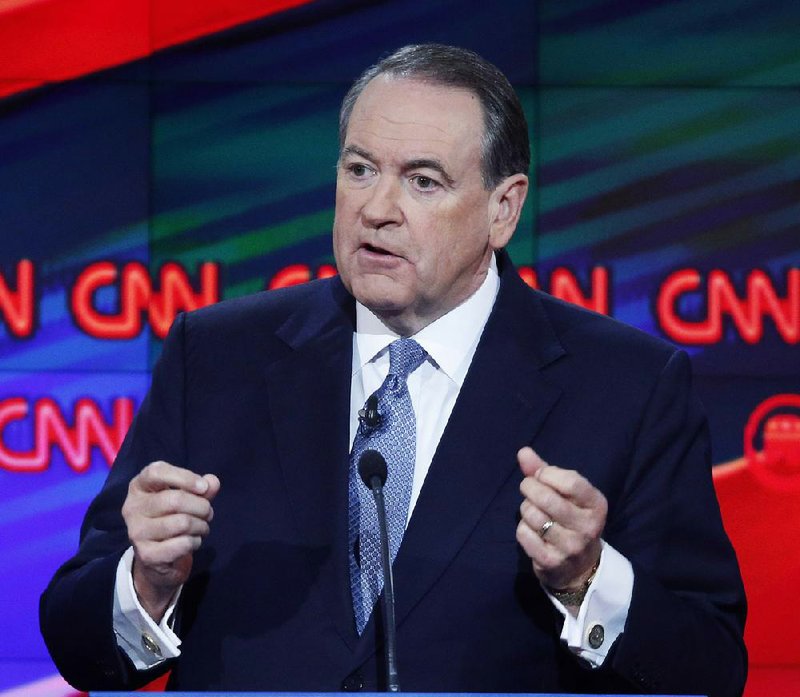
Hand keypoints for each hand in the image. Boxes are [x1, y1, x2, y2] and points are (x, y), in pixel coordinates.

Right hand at [121, 460, 219, 621]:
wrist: (158, 562)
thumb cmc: (174, 520)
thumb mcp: (188, 499)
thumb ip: (202, 488)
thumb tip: (213, 483)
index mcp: (139, 487)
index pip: (157, 471)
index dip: (184, 477)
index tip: (204, 487)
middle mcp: (132, 508)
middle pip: (177, 500)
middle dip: (202, 508)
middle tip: (207, 515)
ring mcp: (136, 532)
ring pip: (182, 522)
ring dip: (201, 526)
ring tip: (201, 529)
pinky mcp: (145, 555)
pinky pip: (182, 543)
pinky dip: (194, 543)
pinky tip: (191, 544)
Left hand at [516, 447, 605, 604]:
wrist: (580, 568)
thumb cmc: (571, 519)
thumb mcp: (566, 494)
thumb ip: (544, 470)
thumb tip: (523, 452)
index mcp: (596, 505)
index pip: (571, 482)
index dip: (548, 474)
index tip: (540, 476)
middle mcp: (588, 527)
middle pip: (548, 499)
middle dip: (530, 488)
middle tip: (528, 489)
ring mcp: (571, 547)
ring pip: (533, 515)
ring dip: (525, 509)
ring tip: (532, 511)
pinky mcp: (552, 562)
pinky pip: (524, 534)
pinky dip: (522, 528)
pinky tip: (531, 530)